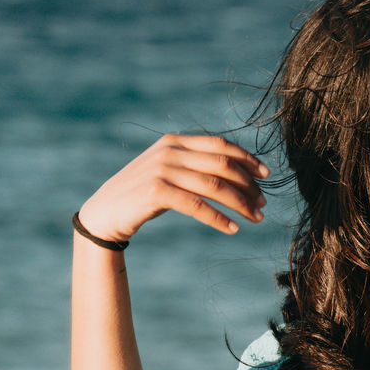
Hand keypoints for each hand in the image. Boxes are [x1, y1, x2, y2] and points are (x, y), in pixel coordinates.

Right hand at [78, 134, 269, 242]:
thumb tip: (238, 174)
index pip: (221, 145)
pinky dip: (219, 218)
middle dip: (248, 185)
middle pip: (223, 165)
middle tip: (263, 204)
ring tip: (256, 218)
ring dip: (240, 203)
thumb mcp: (168, 171)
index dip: (247, 158)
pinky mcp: (156, 193)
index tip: (266, 175)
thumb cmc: (141, 194)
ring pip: (214, 186)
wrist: (103, 213)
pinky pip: (197, 206)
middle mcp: (170, 151)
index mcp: (175, 141)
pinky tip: (232, 228)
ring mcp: (162, 170)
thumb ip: (195, 165)